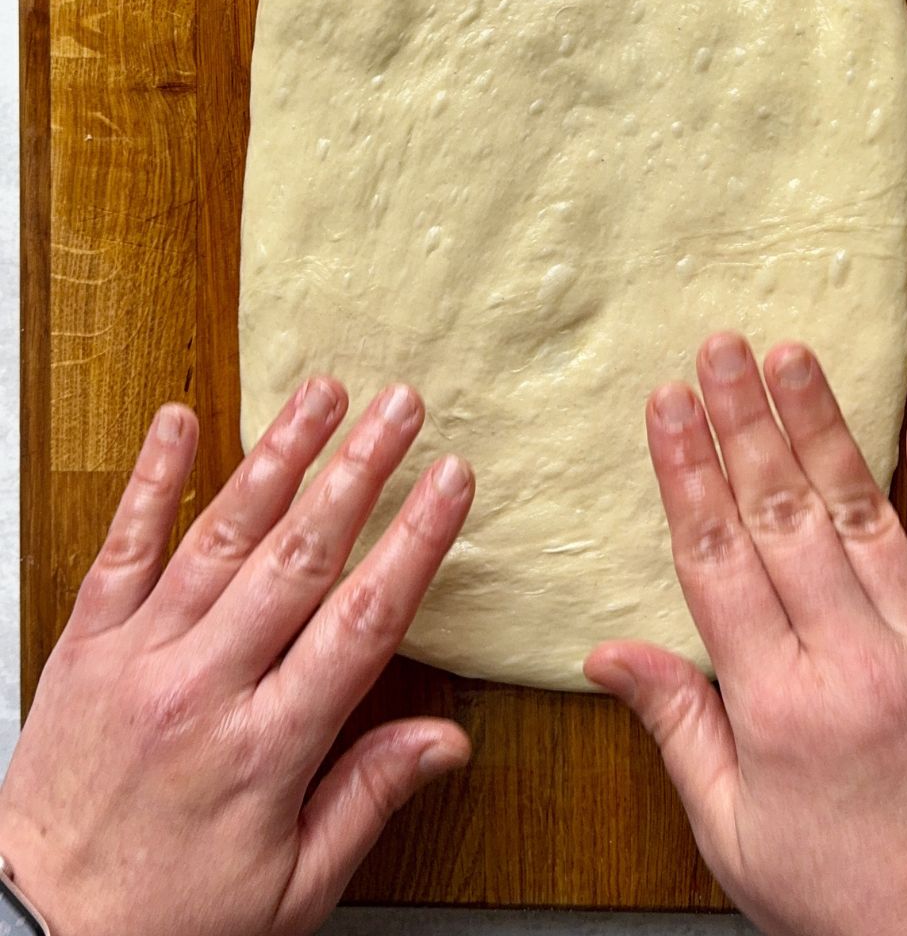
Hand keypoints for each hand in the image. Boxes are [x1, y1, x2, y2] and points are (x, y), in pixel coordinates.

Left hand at [0, 379, 474, 935]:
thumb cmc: (167, 920)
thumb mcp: (290, 892)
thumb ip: (368, 800)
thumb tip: (447, 741)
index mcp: (264, 748)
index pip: (361, 621)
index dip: (414, 541)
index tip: (451, 482)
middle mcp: (203, 686)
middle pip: (299, 556)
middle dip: (360, 471)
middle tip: (403, 407)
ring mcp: (139, 655)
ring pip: (221, 534)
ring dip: (279, 455)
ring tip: (323, 393)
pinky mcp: (85, 643)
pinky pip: (121, 547)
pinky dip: (150, 479)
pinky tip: (179, 420)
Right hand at [586, 334, 906, 935]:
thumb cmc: (848, 901)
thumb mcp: (733, 833)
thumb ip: (674, 726)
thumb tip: (608, 651)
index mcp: (778, 704)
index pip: (717, 558)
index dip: (687, 471)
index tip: (668, 404)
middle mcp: (852, 659)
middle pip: (783, 515)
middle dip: (744, 421)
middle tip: (719, 348)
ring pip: (862, 512)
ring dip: (822, 426)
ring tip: (792, 355)